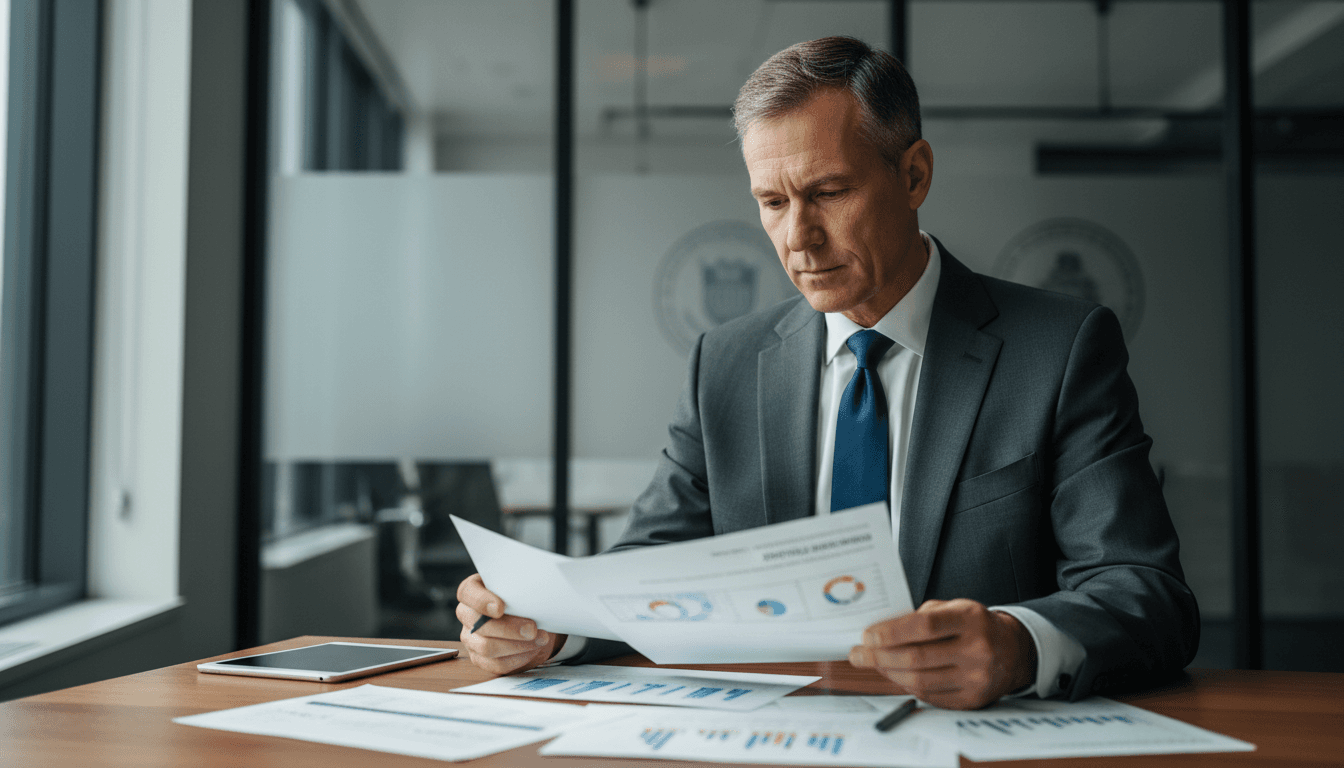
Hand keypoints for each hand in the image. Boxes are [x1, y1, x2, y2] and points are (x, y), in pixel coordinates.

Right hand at [456, 573, 565, 674]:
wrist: (528, 618)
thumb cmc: (521, 597)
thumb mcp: (519, 586)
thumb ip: (519, 587)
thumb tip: (533, 595)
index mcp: (472, 591)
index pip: (466, 593)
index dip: (481, 601)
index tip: (501, 607)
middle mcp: (466, 614)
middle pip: (479, 625)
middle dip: (509, 629)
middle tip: (533, 629)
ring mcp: (470, 638)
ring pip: (487, 648)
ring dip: (517, 645)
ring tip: (540, 638)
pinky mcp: (480, 658)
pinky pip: (496, 664)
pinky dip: (518, 657)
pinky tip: (533, 649)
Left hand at [848, 598, 1036, 709]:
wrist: (1013, 651)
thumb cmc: (973, 625)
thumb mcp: (953, 608)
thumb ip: (918, 616)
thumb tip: (877, 632)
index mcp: (970, 618)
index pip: (924, 626)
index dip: (890, 632)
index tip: (866, 636)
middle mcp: (977, 649)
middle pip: (917, 658)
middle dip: (879, 657)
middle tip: (857, 654)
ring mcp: (977, 678)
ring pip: (920, 681)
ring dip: (888, 673)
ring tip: (873, 664)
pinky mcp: (973, 700)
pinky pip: (930, 697)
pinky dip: (907, 686)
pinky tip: (895, 676)